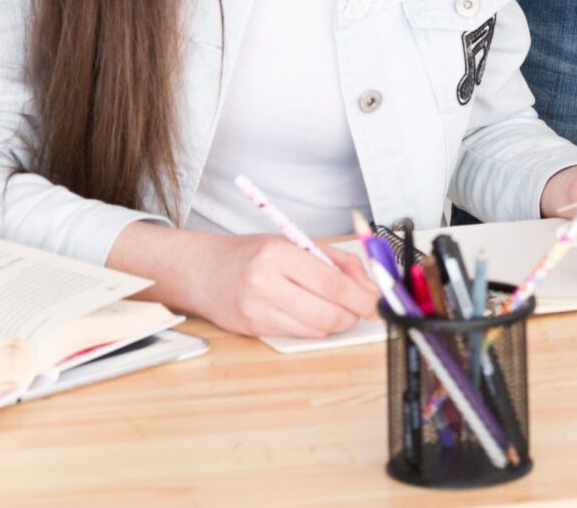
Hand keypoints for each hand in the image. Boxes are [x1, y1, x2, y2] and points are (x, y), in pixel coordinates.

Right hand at [179, 233, 381, 339]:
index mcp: (278, 253)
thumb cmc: (250, 253)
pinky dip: (312, 327)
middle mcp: (265, 283)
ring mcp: (257, 310)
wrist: (201, 270)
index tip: (375, 302)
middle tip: (361, 308)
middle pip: (327, 314)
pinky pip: (297, 334)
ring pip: (315, 329)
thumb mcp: (292, 242)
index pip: (332, 283)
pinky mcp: (253, 330)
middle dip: (352, 315)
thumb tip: (367, 286)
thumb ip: (334, 261)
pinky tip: (308, 312)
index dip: (361, 297)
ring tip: (334, 307)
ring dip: (334, 322)